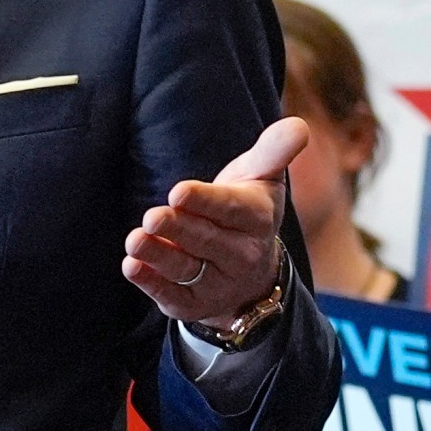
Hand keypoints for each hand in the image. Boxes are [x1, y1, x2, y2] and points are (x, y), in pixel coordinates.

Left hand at [123, 117, 307, 329]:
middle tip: (151, 216)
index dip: (205, 201)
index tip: (178, 191)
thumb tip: (299, 125)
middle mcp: (242, 256)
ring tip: (134, 241)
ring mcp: (218, 284)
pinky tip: (132, 267)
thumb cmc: (247, 210)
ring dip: (159, 256)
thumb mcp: (262, 178)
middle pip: (206, 240)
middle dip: (179, 229)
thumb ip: (274, 151)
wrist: (250, 272)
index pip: (231, 209)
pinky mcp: (194, 305)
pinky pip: (173, 297)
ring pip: (186, 269)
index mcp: (258, 219)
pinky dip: (151, 284)